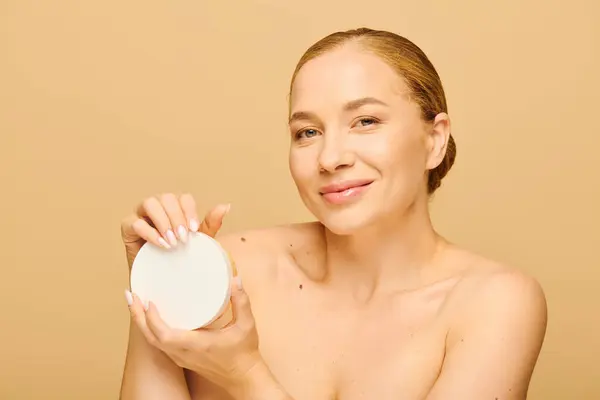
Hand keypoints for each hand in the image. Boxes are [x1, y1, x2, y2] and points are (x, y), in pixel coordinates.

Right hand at [120, 193, 229, 267]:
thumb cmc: (180, 258)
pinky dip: (149, 232)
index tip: (194, 230)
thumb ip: (210, 224)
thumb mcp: (198, 242)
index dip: (189, 211)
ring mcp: (140, 215)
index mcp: (175, 208)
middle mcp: (158, 208)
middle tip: (183, 237)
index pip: (183, 198)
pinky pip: (134, 222)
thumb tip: (226, 206)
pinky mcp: (127, 228)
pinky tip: (161, 245)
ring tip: (172, 241)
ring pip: (149, 203)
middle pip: (166, 197)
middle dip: (176, 216)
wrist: (163, 281)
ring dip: (163, 221)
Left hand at [127, 276, 263, 396]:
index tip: (148, 301)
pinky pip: (159, 344)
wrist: (243, 377)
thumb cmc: (244, 353)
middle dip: (137, 316)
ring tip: (136, 303)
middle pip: (150, 337)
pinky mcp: (182, 358)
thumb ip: (241, 301)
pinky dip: (150, 330)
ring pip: (152, 342)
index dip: (152, 319)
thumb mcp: (246, 325)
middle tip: (131, 294)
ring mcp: (181, 358)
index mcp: (195, 345)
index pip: (164, 335)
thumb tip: (236, 279)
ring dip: (141, 323)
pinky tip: (150, 318)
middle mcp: (183, 353)